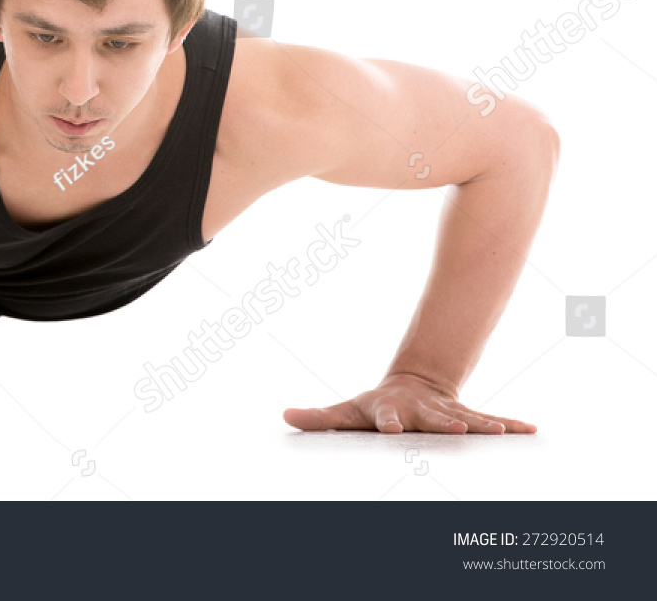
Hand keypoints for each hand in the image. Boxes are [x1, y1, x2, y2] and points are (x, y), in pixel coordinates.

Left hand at [282, 372, 535, 434]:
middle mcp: (421, 410)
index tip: (392, 430)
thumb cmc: (375, 406)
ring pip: (467, 417)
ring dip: (482, 425)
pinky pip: (491, 419)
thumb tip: (285, 416)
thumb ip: (318, 418)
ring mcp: (446, 411)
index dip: (388, 423)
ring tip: (497, 431)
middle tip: (457, 429)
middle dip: (444, 423)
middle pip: (432, 418)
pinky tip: (532, 430)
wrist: (412, 385)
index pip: (386, 417)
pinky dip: (510, 425)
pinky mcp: (467, 414)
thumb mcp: (346, 411)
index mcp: (390, 410)